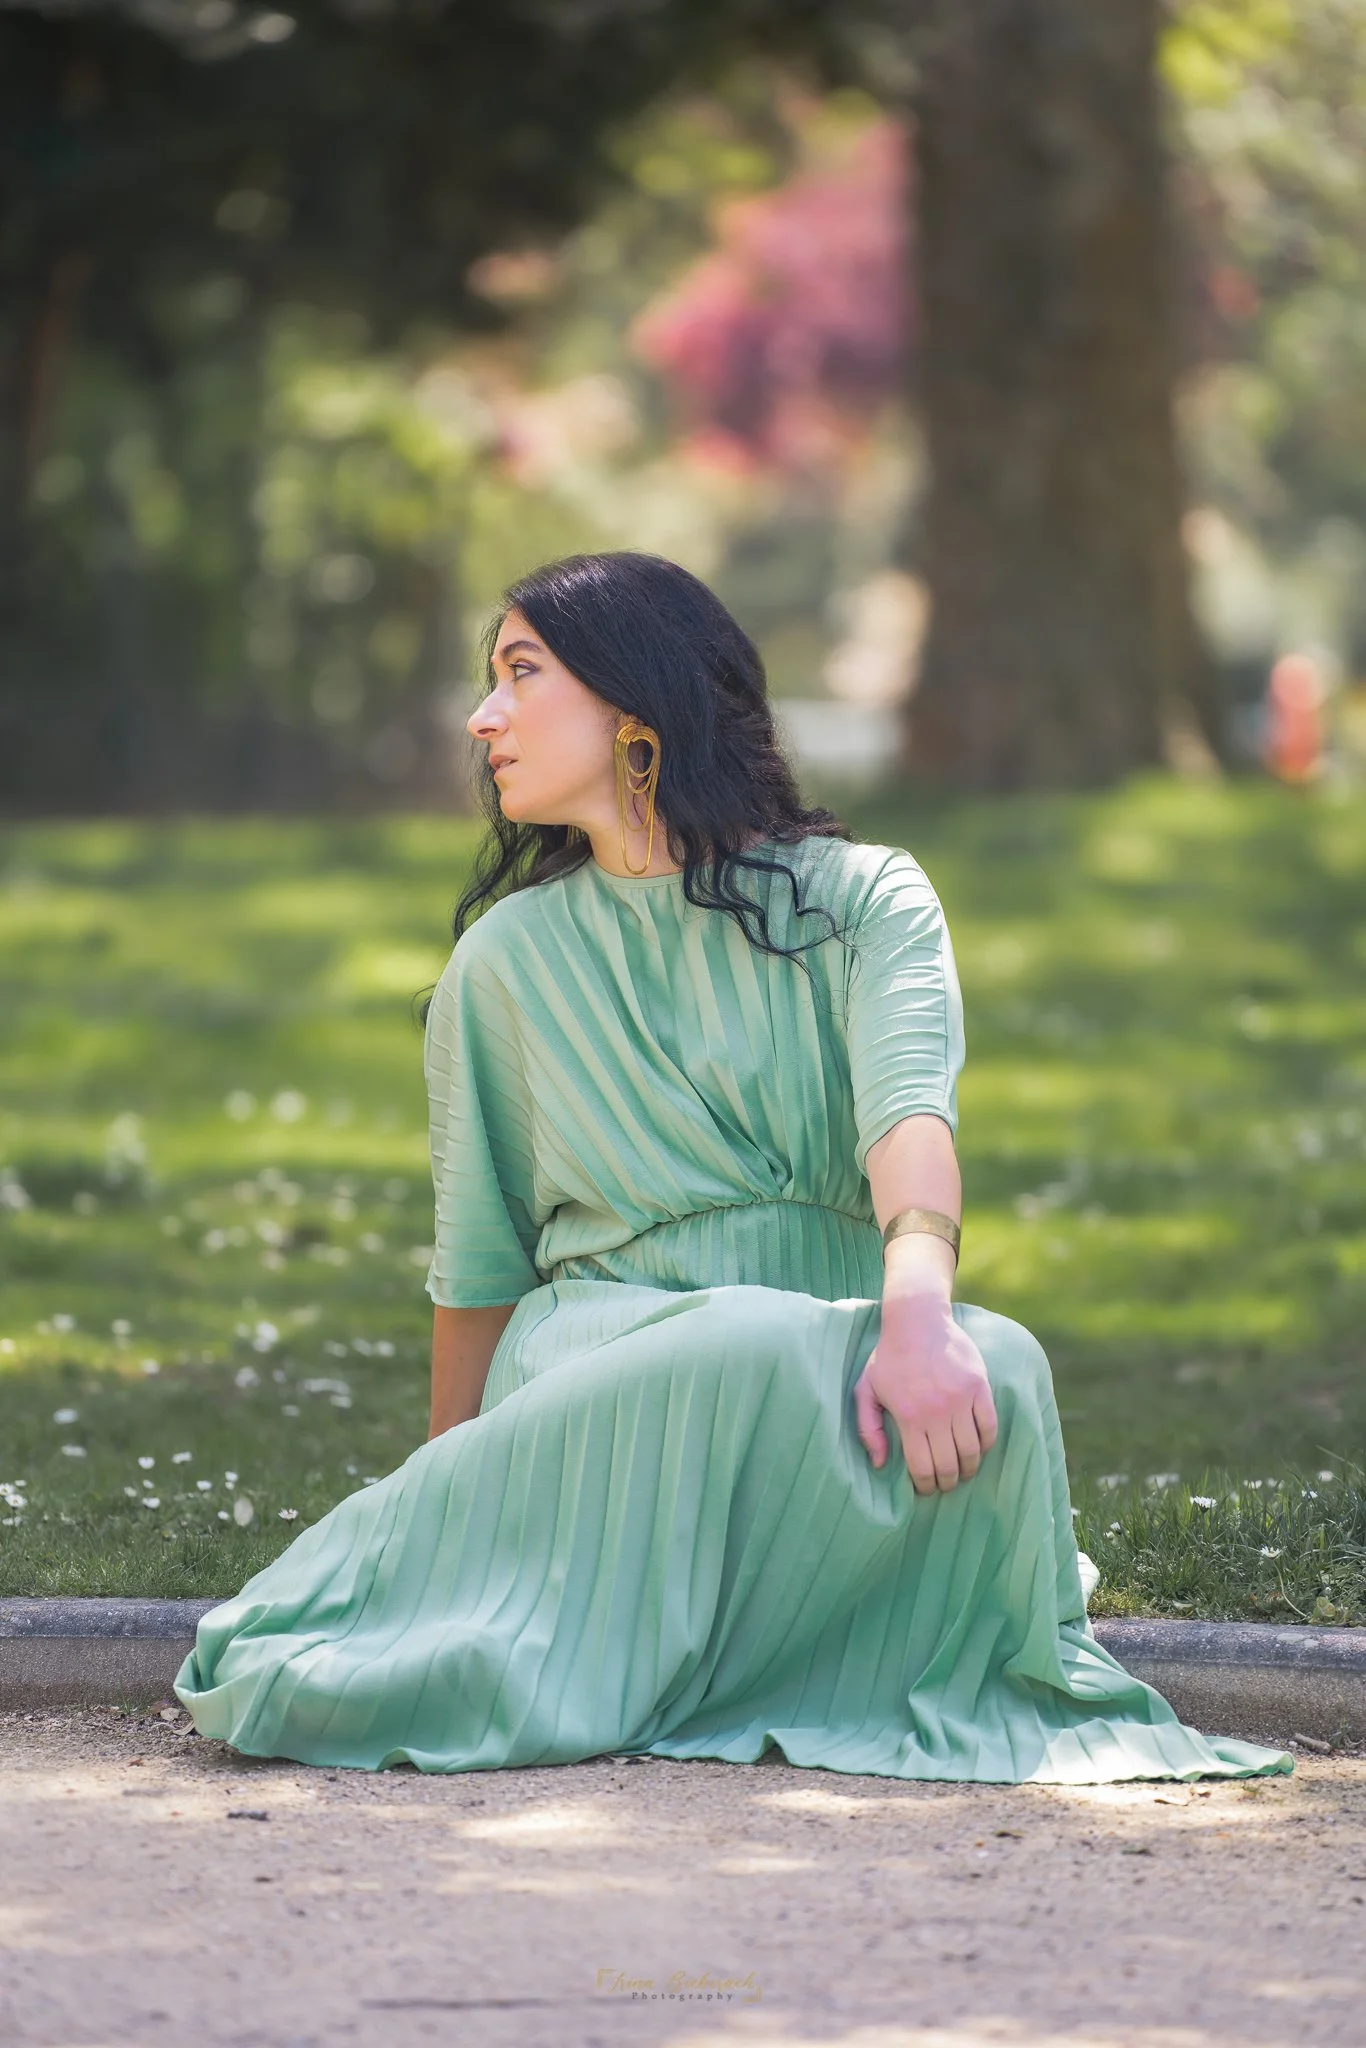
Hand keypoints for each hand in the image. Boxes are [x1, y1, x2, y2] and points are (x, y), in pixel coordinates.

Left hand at [854, 1300, 997, 1493]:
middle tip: (946, 1485)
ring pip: (971, 1450)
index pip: (922, 1467)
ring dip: (969, 1468)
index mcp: (908, 1416)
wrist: (917, 1320)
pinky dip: (987, 1443)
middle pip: (949, 1464)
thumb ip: (868, 1428)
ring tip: (964, 1471)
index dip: (925, 1485)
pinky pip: (989, 1426)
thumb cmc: (889, 1357)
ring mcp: (960, 1399)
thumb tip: (879, 1463)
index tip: (925, 1489)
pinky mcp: (978, 1386)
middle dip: (948, 1482)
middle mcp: (936, 1411)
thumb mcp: (865, 1390)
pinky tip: (979, 1448)